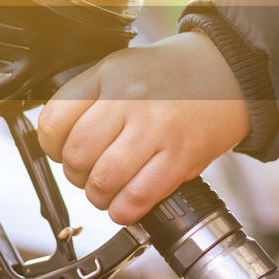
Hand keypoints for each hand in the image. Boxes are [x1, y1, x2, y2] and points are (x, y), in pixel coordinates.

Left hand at [36, 31, 250, 224]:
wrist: (227, 72)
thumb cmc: (171, 75)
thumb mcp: (120, 68)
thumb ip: (87, 98)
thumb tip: (56, 138)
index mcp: (108, 75)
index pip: (54, 120)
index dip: (51, 146)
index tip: (60, 152)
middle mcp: (129, 98)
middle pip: (77, 155)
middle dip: (75, 175)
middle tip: (88, 174)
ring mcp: (156, 128)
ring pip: (103, 179)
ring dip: (98, 196)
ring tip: (106, 191)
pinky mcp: (180, 156)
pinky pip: (138, 196)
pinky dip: (124, 210)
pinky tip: (125, 205)